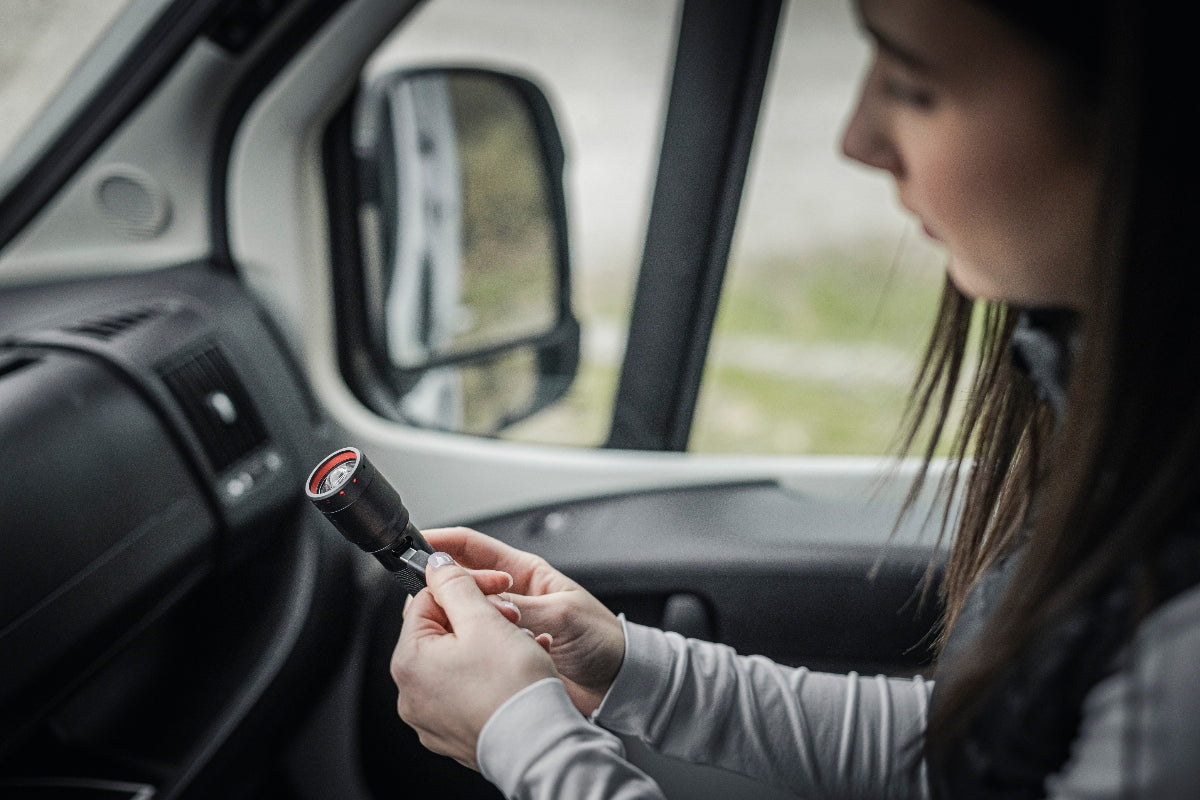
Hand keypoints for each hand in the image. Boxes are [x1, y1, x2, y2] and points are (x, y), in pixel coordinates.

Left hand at [391, 553, 556, 769]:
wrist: (539, 744)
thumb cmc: (511, 688)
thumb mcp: (484, 619)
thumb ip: (455, 584)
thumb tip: (436, 564)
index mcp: (409, 661)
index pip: (427, 601)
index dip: (464, 586)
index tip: (494, 585)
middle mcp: (412, 693)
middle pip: (443, 632)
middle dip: (482, 616)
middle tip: (512, 617)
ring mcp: (431, 717)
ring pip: (459, 660)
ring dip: (491, 643)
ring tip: (522, 644)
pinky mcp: (454, 732)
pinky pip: (468, 690)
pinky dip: (491, 675)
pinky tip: (517, 670)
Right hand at [424, 527, 625, 714]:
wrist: (618, 682)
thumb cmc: (602, 639)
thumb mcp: (562, 614)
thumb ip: (520, 606)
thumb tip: (481, 598)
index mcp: (523, 572)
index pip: (472, 547)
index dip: (443, 543)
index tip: (419, 545)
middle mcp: (509, 597)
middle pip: (459, 584)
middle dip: (452, 592)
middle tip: (453, 604)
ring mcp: (502, 626)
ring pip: (464, 619)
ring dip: (470, 626)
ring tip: (493, 634)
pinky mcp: (501, 656)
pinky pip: (475, 650)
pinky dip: (478, 653)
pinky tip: (497, 659)